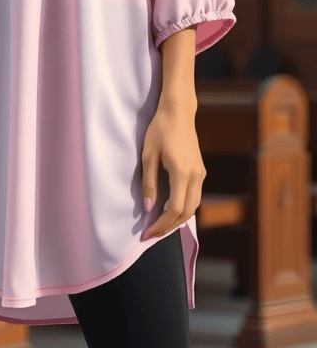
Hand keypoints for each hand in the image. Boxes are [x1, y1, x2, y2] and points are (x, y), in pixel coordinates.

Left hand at [140, 101, 205, 239]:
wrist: (178, 112)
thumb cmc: (160, 130)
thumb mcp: (148, 155)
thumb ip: (149, 182)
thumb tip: (148, 208)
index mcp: (181, 172)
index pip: (175, 209)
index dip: (162, 224)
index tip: (147, 233)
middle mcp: (195, 175)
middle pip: (187, 213)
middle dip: (169, 227)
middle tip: (152, 235)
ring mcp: (200, 173)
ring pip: (193, 206)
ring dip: (178, 219)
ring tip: (160, 225)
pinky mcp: (200, 170)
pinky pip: (194, 196)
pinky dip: (184, 208)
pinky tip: (170, 210)